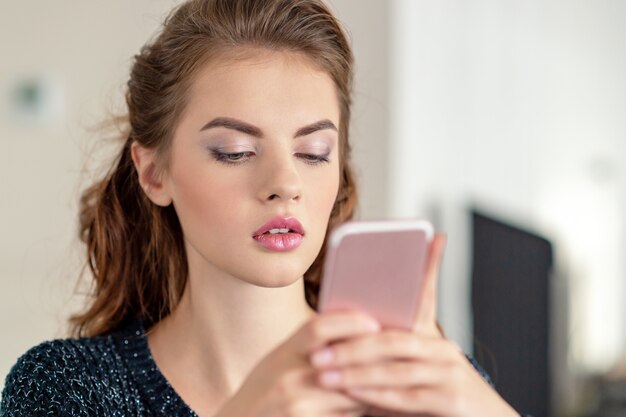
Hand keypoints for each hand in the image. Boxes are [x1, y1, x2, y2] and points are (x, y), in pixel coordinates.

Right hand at [216, 310, 382, 416]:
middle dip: (373, 361)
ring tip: (393, 382)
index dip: (349, 322)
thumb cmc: (265, 392)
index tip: (374, 323)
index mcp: (283, 353)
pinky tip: (375, 407)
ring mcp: (297, 406)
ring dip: (373, 391)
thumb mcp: (278, 362)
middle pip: (344, 364)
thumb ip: (309, 347)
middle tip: (400, 354)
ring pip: (352, 395)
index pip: (318, 328)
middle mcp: (288, 377)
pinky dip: (362, 412)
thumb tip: (356, 327)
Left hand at [308, 235, 519, 416]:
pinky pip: (408, 396)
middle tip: (317, 354)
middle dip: (350, 346)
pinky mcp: (454, 399)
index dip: (409, 274)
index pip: (420, 297)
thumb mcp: (414, 372)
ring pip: (396, 368)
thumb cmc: (438, 397)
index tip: (371, 271)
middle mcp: (444, 350)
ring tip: (325, 375)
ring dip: (356, 373)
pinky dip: (377, 395)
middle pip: (392, 340)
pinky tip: (353, 393)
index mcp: (433, 337)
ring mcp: (451, 373)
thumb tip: (343, 345)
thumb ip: (388, 358)